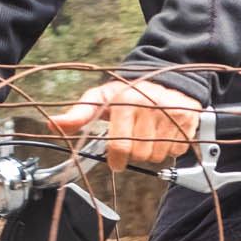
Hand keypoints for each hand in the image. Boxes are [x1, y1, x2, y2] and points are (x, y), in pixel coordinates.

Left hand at [46, 78, 202, 172]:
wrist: (168, 79)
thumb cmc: (129, 93)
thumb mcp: (101, 99)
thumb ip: (78, 114)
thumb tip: (52, 123)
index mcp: (126, 101)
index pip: (119, 146)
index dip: (116, 159)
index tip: (115, 160)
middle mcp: (150, 106)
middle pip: (139, 154)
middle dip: (134, 153)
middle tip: (134, 141)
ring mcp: (171, 114)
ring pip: (158, 155)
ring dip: (152, 151)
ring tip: (149, 134)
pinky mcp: (188, 121)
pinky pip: (176, 151)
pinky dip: (169, 147)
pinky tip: (164, 132)